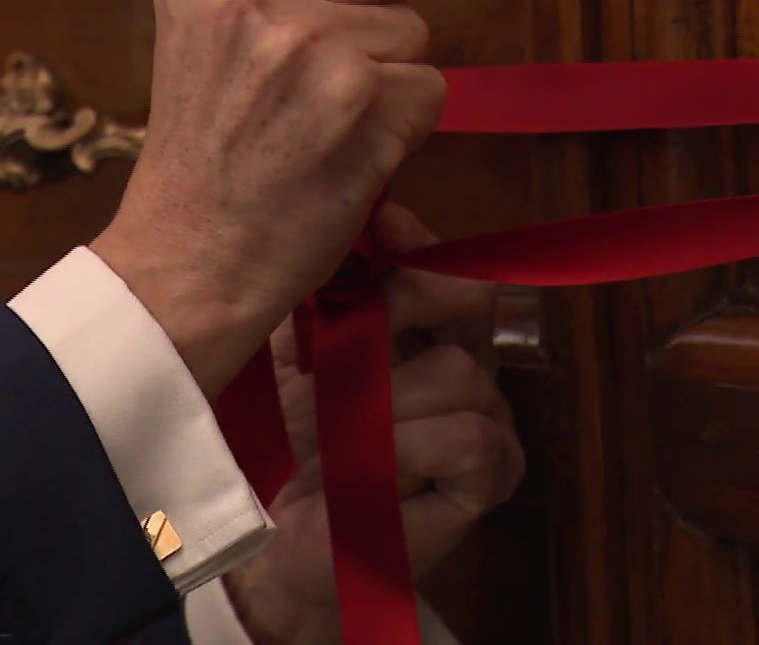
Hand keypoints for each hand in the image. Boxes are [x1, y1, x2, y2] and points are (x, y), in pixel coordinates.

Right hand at [91, 0, 445, 396]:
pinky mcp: (365, 101)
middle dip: (375, 10)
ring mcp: (313, 46)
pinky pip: (432, 87)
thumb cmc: (201, 161)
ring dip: (390, 76)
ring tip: (325, 123)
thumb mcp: (194, 39)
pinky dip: (406, 126)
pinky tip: (350, 153)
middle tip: (320, 75)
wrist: (190, 260)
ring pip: (413, 27)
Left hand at [220, 203, 526, 644]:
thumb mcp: (290, 345)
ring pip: (460, 371)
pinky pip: (469, 436)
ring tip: (336, 431)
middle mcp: (462, 366)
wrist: (270, 540)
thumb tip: (364, 217)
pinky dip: (409, 448)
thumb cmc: (278, 441)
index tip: (376, 233)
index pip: (443, 262)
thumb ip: (325, 283)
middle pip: (470, 299)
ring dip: (384, 400)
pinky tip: (369, 468)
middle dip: (399, 308)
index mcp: (419, 329)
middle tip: (342, 340)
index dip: (414, 244)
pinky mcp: (488, 479)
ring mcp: (484, 421)